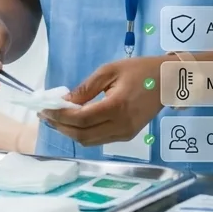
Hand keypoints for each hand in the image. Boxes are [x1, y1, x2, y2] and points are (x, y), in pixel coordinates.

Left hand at [40, 56, 165, 146]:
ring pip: (89, 141)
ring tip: (56, 119)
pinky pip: (99, 140)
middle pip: (82, 135)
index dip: (59, 116)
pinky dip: (83, 133)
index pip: (80, 119)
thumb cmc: (140, 70)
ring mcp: (125, 134)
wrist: (168, 81)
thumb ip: (86, 88)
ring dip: (69, 132)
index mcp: (117, 107)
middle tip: (45, 115)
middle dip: (60, 126)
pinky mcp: (127, 136)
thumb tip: (64, 101)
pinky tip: (74, 122)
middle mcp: (121, 125)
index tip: (44, 108)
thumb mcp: (110, 71)